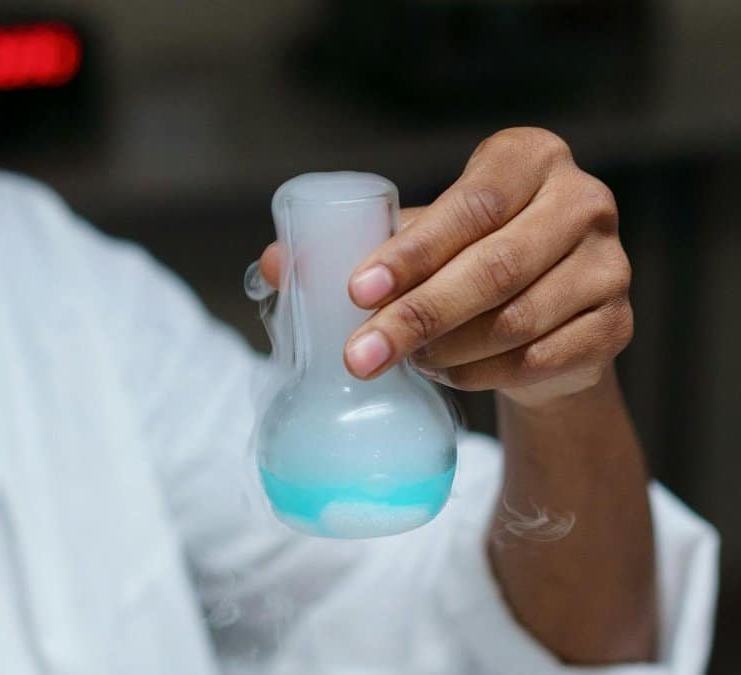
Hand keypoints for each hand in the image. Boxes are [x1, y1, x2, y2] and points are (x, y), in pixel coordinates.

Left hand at [259, 127, 633, 408]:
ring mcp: (610, 266)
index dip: (411, 253)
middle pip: (495, 268)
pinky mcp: (615, 326)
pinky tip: (445, 375)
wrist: (545, 314)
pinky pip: (538, 360)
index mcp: (530, 159)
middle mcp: (583, 202)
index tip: (355, 292)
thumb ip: (351, 243)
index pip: (470, 206)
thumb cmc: (468, 258)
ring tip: (399, 362)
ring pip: (516, 321)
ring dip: (445, 351)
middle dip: (416, 317)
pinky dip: (479, 375)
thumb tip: (270, 266)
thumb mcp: (417, 238)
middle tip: (358, 355)